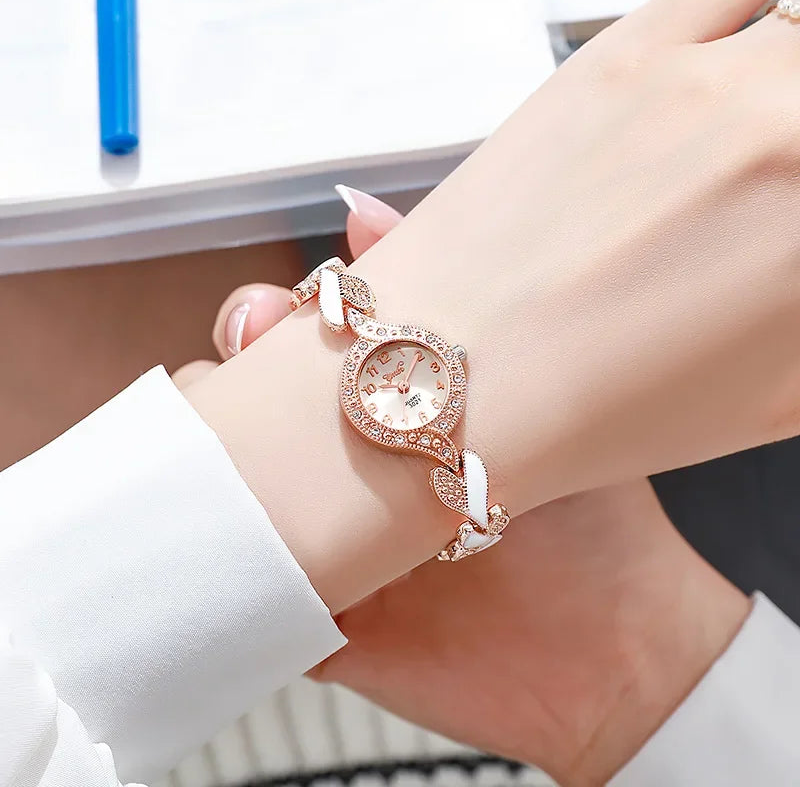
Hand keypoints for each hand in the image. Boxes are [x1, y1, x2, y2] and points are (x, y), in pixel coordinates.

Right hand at [193, 196, 748, 784]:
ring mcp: (329, 544)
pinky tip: (220, 517)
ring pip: (233, 487)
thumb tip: (361, 209)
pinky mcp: (318, 615)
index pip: (306, 356)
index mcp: (396, 424)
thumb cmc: (594, 523)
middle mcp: (355, 476)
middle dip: (236, 367)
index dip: (274, 322)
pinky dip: (218, 551)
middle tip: (253, 340)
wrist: (619, 649)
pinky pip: (243, 583)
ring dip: (213, 450)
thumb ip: (471, 308)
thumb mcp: (544, 394)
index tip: (282, 305)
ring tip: (227, 428)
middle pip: (255, 408)